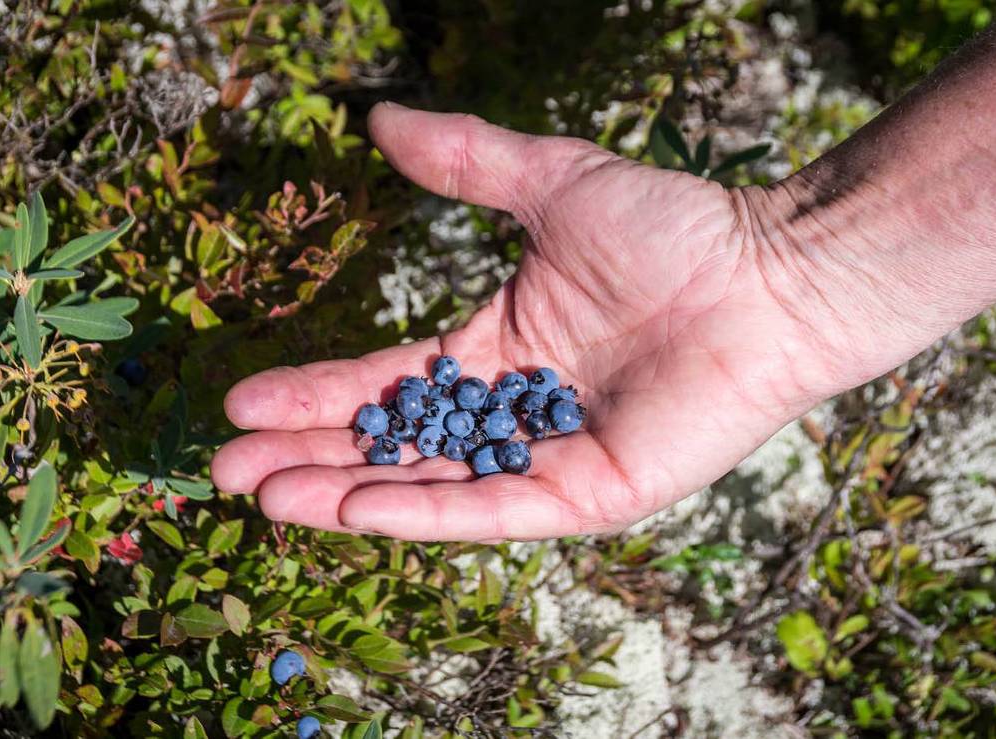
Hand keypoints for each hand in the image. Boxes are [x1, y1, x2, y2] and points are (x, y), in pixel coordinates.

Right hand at [211, 103, 849, 540]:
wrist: (771, 273)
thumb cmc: (675, 229)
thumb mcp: (552, 184)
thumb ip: (467, 162)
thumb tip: (378, 115)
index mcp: (499, 348)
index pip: (388, 379)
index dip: (315, 391)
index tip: (241, 395)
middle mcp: (514, 411)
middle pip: (394, 442)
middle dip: (310, 455)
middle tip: (224, 469)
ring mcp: (550, 458)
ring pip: (431, 483)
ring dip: (346, 492)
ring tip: (265, 497)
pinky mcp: (591, 493)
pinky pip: (496, 507)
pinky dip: (426, 512)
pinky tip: (353, 509)